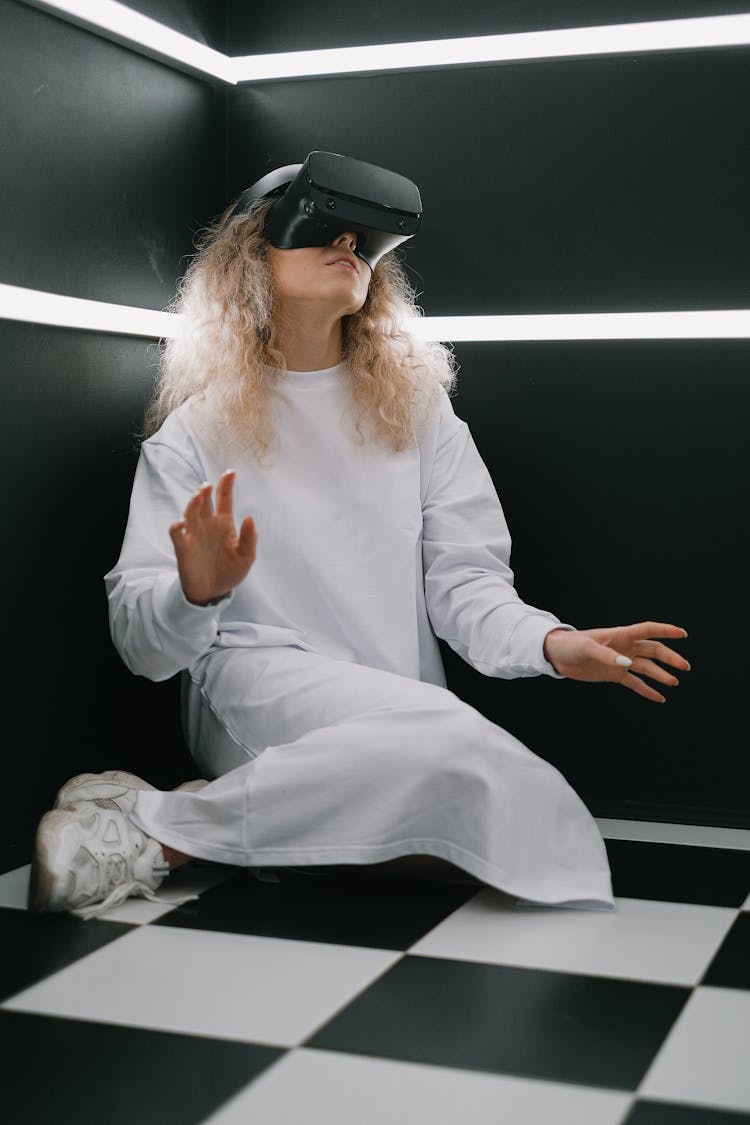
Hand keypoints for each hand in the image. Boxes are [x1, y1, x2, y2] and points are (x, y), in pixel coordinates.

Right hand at [169, 470, 257, 605]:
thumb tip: (250, 518)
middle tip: (208, 486)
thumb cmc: (231, 571)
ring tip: (199, 497)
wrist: (213, 592)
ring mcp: (194, 534)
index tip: (230, 473)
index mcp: (224, 523)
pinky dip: (178, 526)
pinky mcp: (183, 547)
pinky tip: (183, 524)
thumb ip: (249, 538)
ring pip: (190, 512)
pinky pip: (177, 532)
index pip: (224, 499)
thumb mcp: (246, 557)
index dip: (226, 485)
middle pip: (204, 501)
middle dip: (205, 492)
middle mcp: (208, 524)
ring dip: (193, 504)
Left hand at [543, 621, 689, 702]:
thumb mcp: (588, 648)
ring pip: (646, 667)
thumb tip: (628, 664)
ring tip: (674, 682)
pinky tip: (659, 697)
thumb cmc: (571, 645)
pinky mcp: (614, 674)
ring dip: (660, 674)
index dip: (666, 631)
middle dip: (669, 658)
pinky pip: (634, 682)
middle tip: (684, 667)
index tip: (683, 634)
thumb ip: (607, 655)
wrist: (557, 655)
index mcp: (620, 635)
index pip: (648, 630)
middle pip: (652, 651)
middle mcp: (624, 648)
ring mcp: (620, 661)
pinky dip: (647, 689)